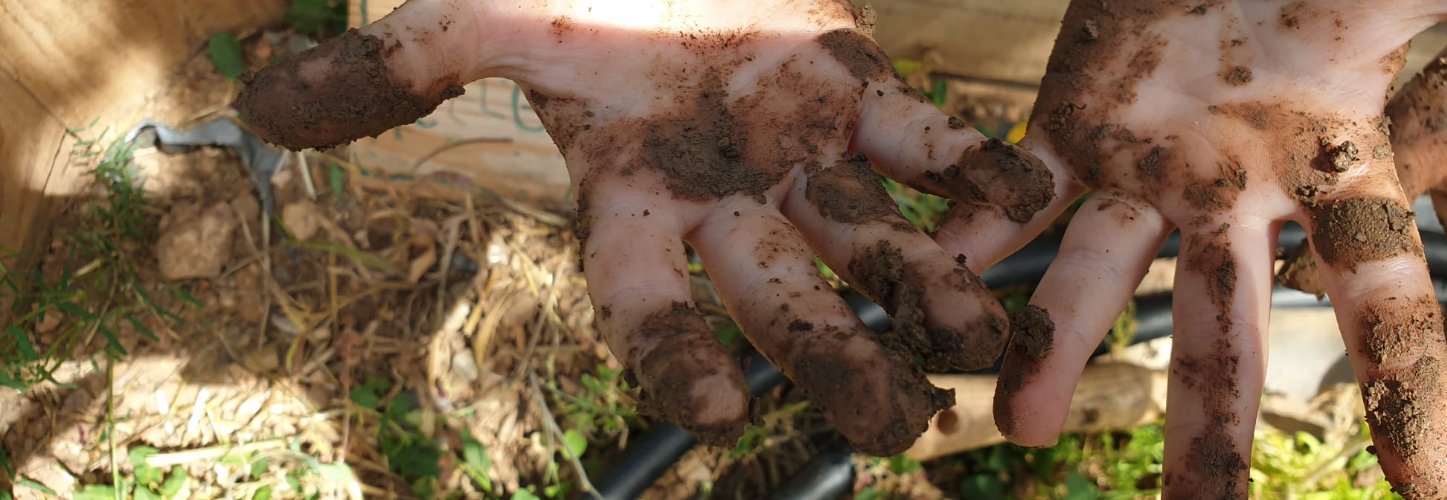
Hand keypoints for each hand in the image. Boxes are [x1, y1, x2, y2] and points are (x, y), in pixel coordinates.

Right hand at [234, 0, 1056, 454]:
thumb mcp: (475, 15)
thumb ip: (396, 71)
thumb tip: (265, 113)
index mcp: (632, 208)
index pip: (644, 311)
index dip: (673, 357)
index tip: (709, 414)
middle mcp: (725, 206)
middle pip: (782, 303)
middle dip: (834, 360)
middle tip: (895, 428)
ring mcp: (804, 156)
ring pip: (874, 243)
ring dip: (930, 290)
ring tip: (986, 340)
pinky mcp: (866, 93)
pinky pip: (929, 141)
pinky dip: (976, 167)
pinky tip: (1029, 194)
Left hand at [937, 1, 1446, 496]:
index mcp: (1332, 168)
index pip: (1379, 299)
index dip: (1405, 389)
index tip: (1433, 494)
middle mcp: (1231, 190)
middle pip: (1220, 323)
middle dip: (1209, 419)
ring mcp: (1142, 163)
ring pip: (1095, 275)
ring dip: (1058, 347)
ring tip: (1025, 426)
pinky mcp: (1069, 122)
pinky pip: (1012, 192)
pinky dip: (977, 237)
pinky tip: (945, 288)